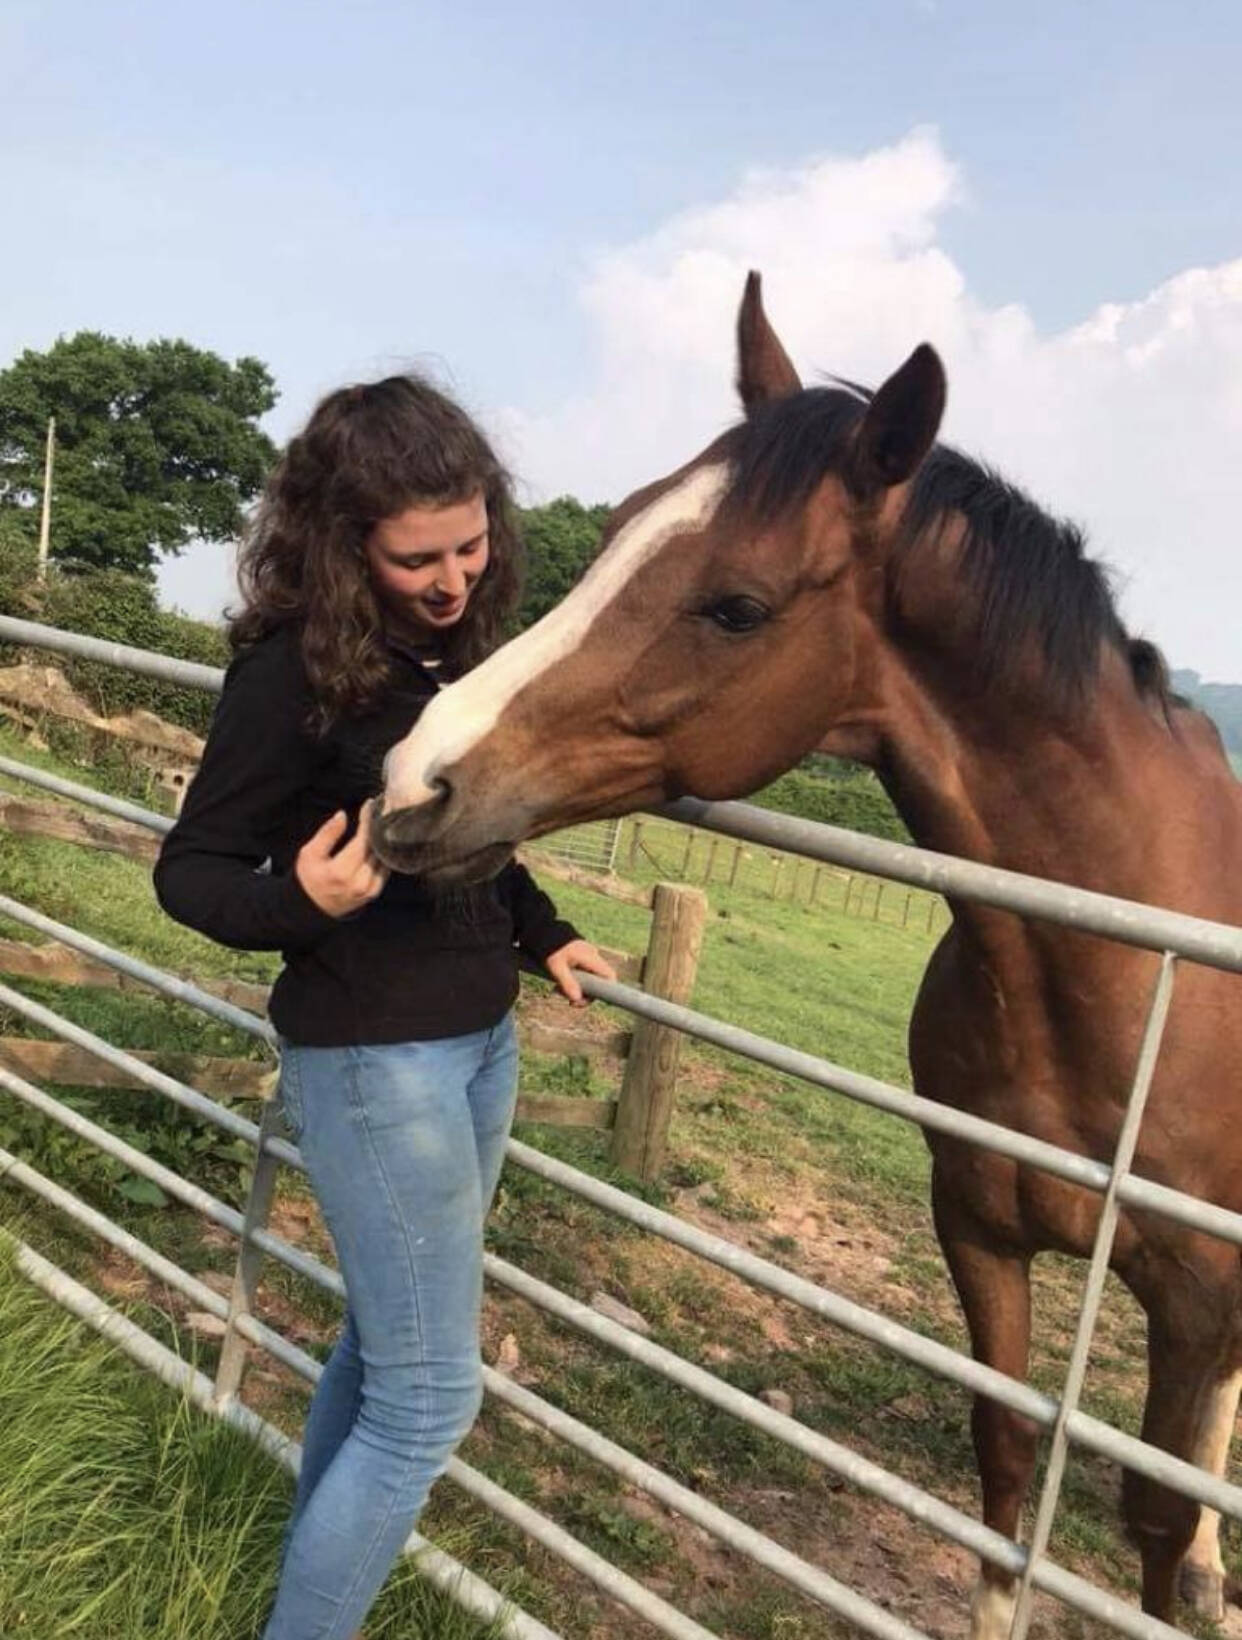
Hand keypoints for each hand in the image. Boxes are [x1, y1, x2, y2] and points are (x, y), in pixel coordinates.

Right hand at [295, 801, 389, 917]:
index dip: (367, 821)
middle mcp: (359, 882)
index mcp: (341, 872)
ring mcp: (368, 889)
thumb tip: (342, 815)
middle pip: (376, 849)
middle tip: (376, 811)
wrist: (312, 906)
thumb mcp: (310, 853)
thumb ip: (327, 834)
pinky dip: (383, 855)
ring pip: (383, 859)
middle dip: (376, 828)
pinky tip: (379, 843)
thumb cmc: (309, 877)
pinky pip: (385, 869)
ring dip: (382, 841)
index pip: (362, 841)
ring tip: (378, 824)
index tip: (369, 805)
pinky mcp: (374, 893)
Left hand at [543, 939, 616, 1007]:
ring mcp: (588, 959)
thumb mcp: (557, 967)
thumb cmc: (552, 949)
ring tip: (557, 991)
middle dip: (585, 994)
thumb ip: (568, 983)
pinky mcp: (581, 960)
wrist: (545, 933)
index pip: (609, 976)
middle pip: (598, 982)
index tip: (590, 1000)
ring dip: (576, 989)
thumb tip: (577, 999)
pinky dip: (573, 982)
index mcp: (591, 958)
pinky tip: (558, 985)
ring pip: (589, 980)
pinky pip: (582, 976)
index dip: (607, 991)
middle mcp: (593, 958)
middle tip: (570, 1002)